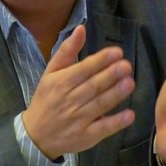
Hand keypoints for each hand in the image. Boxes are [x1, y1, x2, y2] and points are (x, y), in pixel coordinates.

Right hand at [21, 25, 135, 159]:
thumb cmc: (46, 99)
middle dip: (110, 75)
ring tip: (130, 83)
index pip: (83, 70)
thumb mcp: (50, 73)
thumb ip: (67, 51)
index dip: (100, 61)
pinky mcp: (86, 137)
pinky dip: (116, 122)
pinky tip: (129, 115)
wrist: (36, 135)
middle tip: (126, 65)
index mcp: (60, 83)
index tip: (117, 52)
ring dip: (115, 94)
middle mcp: (69, 100)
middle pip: (92, 86)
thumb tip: (81, 29)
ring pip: (99, 105)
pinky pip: (102, 129)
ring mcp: (78, 120)